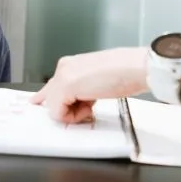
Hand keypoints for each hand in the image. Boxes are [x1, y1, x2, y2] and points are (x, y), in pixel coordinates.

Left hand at [30, 47, 149, 122]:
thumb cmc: (126, 72)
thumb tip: (76, 102)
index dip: (50, 100)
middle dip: (65, 109)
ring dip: (73, 113)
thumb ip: (81, 90)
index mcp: (71, 64)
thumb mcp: (97, 81)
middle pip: (49, 98)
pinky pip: (58, 112)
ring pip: (53, 108)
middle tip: (85, 110)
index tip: (44, 105)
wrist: (136, 67)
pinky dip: (73, 117)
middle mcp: (64, 67)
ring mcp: (63, 75)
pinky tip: (90, 106)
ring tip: (94, 102)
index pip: (52, 86)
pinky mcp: (66, 85)